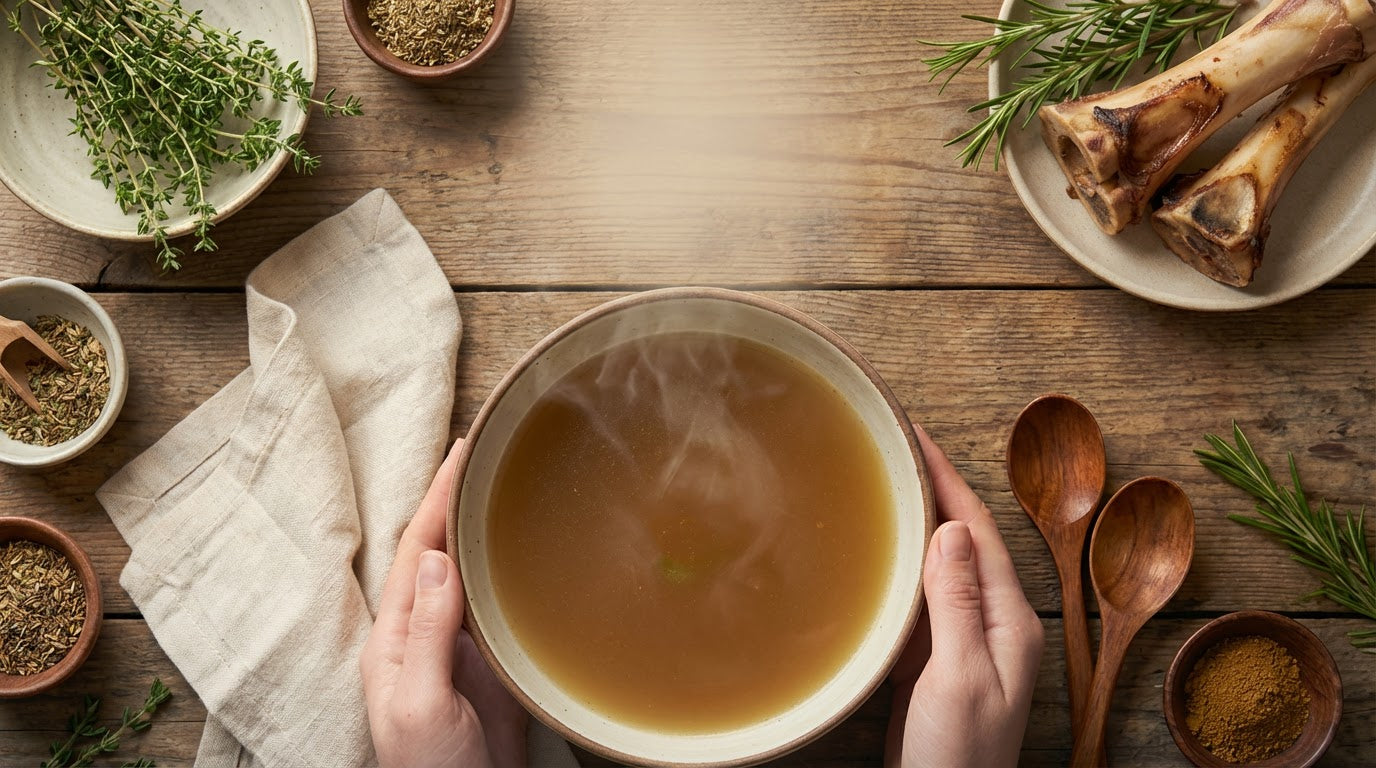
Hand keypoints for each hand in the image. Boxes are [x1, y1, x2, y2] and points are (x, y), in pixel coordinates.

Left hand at [361, 440, 527, 767]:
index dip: (440, 496)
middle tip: (490, 450)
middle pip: (442, 549)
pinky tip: (527, 550)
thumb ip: (427, 634)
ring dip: (484, 526)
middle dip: (460, 498)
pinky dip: (509, 567)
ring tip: (508, 483)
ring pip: (471, 570)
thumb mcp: (420, 703)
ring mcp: (460, 648)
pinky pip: (499, 603)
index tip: (465, 451)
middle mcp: (425, 633)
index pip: (418, 549)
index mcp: (396, 637)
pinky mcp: (493, 666)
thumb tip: (439, 561)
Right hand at [884, 426, 1043, 767]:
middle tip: (893, 449)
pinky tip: (874, 558)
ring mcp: (961, 646)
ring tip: (880, 487)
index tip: (916, 437)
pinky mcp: (932, 667)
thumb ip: (956, 602)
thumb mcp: (958, 676)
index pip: (977, 532)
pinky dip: (896, 570)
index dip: (947, 480)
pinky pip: (917, 602)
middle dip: (930, 491)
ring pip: (936, 568)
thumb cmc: (959, 758)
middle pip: (959, 541)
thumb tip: (952, 527)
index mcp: (1007, 621)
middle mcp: (990, 626)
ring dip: (911, 526)